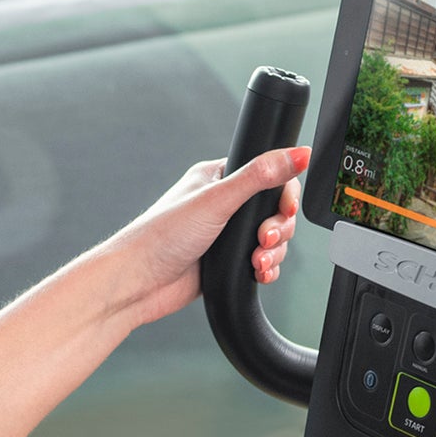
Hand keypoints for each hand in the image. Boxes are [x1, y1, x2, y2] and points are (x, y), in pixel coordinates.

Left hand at [97, 146, 311, 328]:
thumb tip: (297, 153)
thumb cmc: (161, 236)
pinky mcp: (226, 262)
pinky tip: (257, 273)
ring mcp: (224, 235)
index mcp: (218, 178)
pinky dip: (266, 269)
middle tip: (264, 239)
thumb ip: (260, 176)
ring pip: (271, 239)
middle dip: (277, 228)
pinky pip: (261, 262)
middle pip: (274, 211)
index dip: (283, 194)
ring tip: (257, 260)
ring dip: (272, 252)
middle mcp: (223, 204)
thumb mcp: (217, 199)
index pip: (268, 175)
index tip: (284, 209)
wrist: (137, 283)